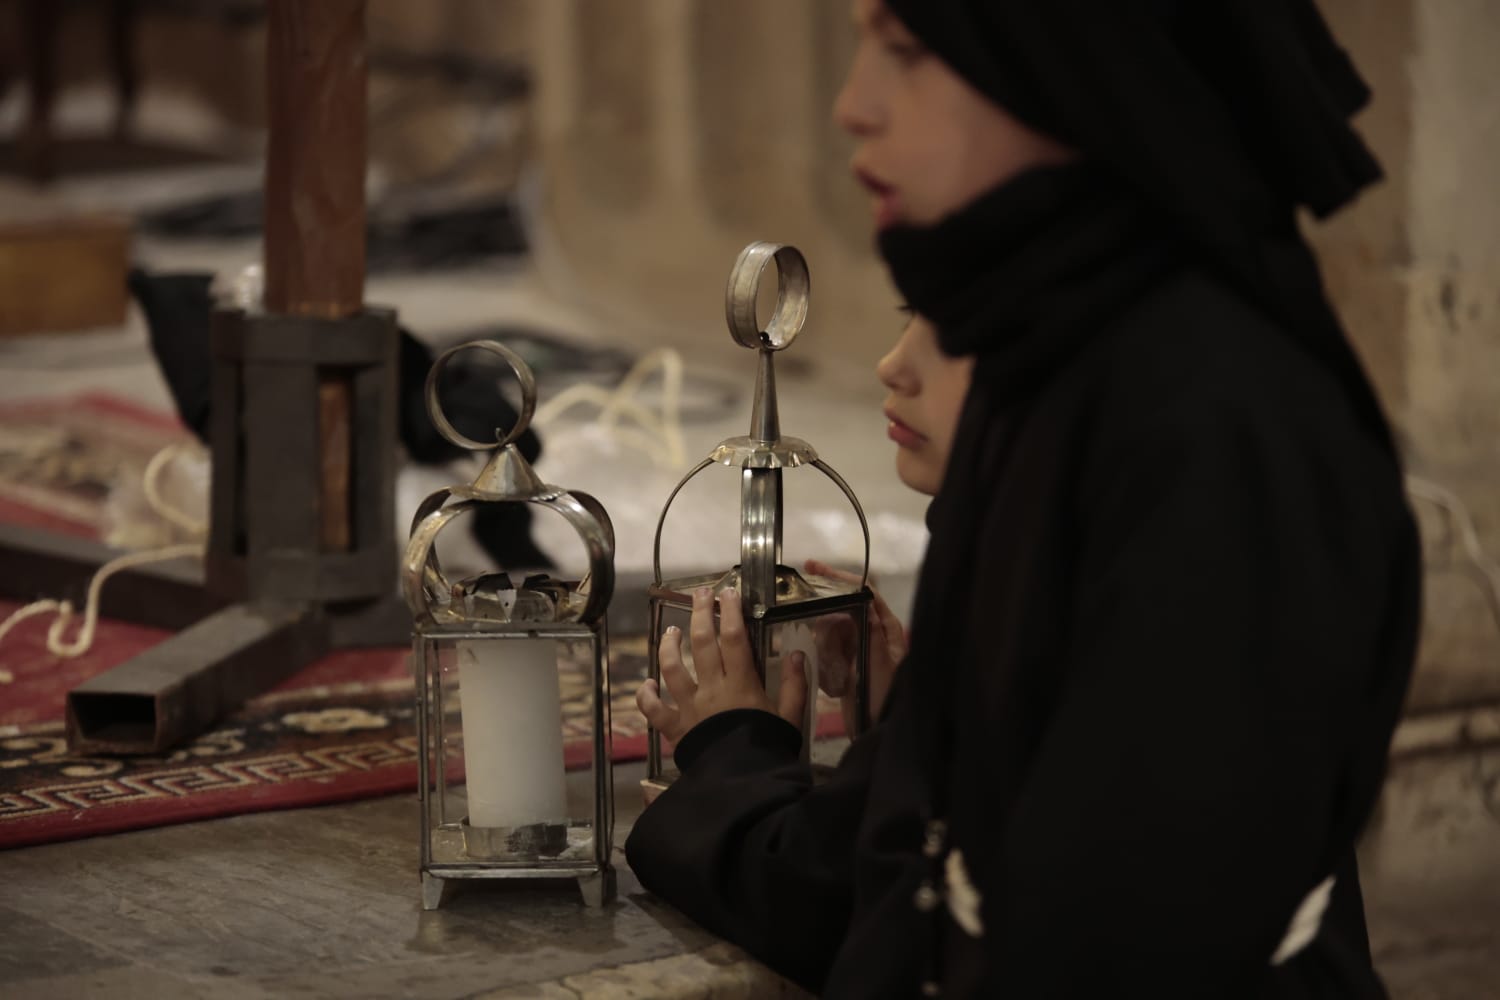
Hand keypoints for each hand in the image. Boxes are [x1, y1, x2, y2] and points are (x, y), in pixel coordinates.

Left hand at [635, 585, 807, 742]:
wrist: (744, 785)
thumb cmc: (768, 749)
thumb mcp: (790, 717)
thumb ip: (794, 685)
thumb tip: (798, 655)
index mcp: (741, 685)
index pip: (734, 638)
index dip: (730, 611)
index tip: (728, 593)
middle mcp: (711, 690)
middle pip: (701, 643)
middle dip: (700, 614)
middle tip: (700, 595)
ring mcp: (689, 708)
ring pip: (671, 668)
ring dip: (669, 646)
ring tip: (672, 632)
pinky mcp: (675, 728)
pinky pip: (654, 709)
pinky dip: (646, 695)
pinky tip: (646, 683)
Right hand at [804, 559, 906, 732]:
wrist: (882, 734)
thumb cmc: (887, 698)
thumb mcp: (881, 665)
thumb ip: (870, 634)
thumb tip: (860, 602)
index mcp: (886, 629)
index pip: (865, 593)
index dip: (840, 579)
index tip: (814, 569)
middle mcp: (873, 634)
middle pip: (845, 608)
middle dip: (825, 609)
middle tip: (802, 606)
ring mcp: (859, 650)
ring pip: (833, 629)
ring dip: (824, 637)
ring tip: (827, 656)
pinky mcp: (847, 667)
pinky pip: (828, 651)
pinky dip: (823, 654)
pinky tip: (826, 669)